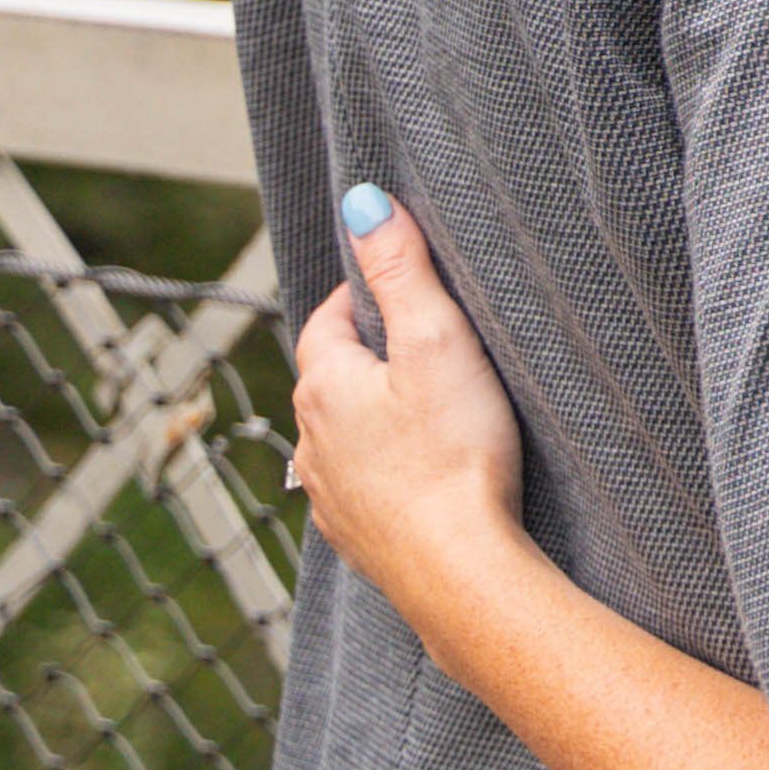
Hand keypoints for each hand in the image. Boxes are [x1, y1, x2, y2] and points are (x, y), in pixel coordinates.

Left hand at [286, 185, 532, 623]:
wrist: (458, 568)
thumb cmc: (454, 452)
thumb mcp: (436, 341)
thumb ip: (402, 269)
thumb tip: (361, 200)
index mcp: (324, 385)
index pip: (328, 319)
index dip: (362, 295)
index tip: (401, 285)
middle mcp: (310, 439)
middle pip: (331, 378)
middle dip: (368, 355)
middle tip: (423, 341)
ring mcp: (329, 493)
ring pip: (339, 435)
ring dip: (370, 416)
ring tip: (426, 408)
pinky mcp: (355, 535)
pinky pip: (359, 486)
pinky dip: (383, 470)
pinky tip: (418, 474)